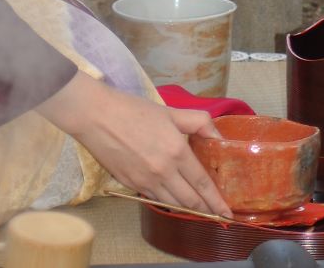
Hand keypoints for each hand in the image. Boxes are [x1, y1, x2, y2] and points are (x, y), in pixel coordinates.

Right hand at [37, 71, 231, 217]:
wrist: (96, 115)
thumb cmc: (133, 109)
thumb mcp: (169, 111)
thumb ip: (197, 122)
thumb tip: (218, 134)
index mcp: (176, 151)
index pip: (202, 183)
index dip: (216, 200)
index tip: (227, 212)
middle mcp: (164, 171)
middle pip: (190, 200)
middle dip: (205, 209)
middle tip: (214, 213)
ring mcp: (146, 181)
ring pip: (173, 203)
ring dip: (186, 208)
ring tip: (196, 208)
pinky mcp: (131, 184)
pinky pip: (154, 198)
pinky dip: (166, 200)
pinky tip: (170, 197)